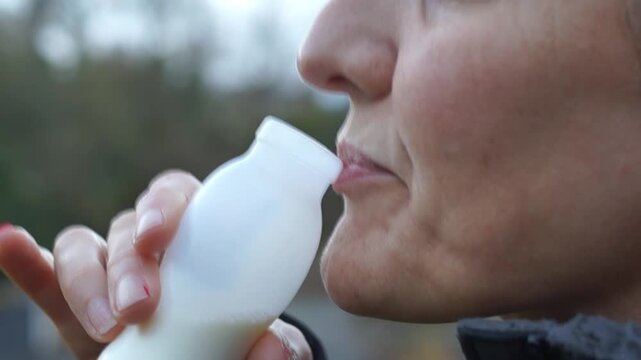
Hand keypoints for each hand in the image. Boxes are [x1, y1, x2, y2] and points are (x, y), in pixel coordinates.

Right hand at [0, 170, 311, 359]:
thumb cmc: (237, 339)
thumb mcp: (262, 339)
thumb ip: (275, 342)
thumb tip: (274, 352)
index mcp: (197, 233)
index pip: (177, 195)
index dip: (165, 204)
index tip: (163, 236)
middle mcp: (150, 245)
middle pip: (128, 224)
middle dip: (128, 261)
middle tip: (141, 306)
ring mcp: (110, 271)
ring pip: (84, 248)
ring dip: (87, 277)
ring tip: (108, 324)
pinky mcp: (74, 304)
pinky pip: (45, 274)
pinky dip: (26, 262)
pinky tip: (7, 241)